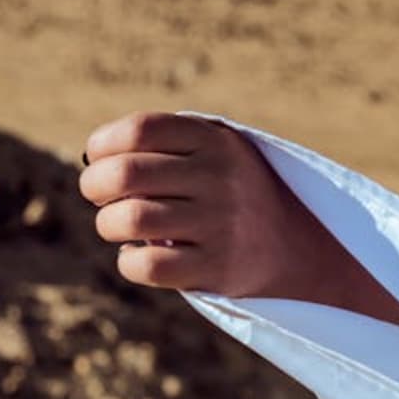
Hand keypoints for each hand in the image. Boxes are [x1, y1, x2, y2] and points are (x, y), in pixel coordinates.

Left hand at [77, 112, 398, 332]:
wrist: (303, 248)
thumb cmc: (239, 193)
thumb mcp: (219, 151)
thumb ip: (166, 143)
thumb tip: (94, 158)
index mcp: (218, 141)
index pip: (139, 130)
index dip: (103, 144)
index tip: (99, 158)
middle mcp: (221, 178)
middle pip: (124, 174)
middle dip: (95, 185)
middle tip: (98, 194)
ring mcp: (221, 224)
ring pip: (128, 219)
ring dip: (108, 224)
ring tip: (117, 225)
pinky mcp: (218, 268)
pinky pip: (146, 265)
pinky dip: (128, 260)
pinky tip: (137, 254)